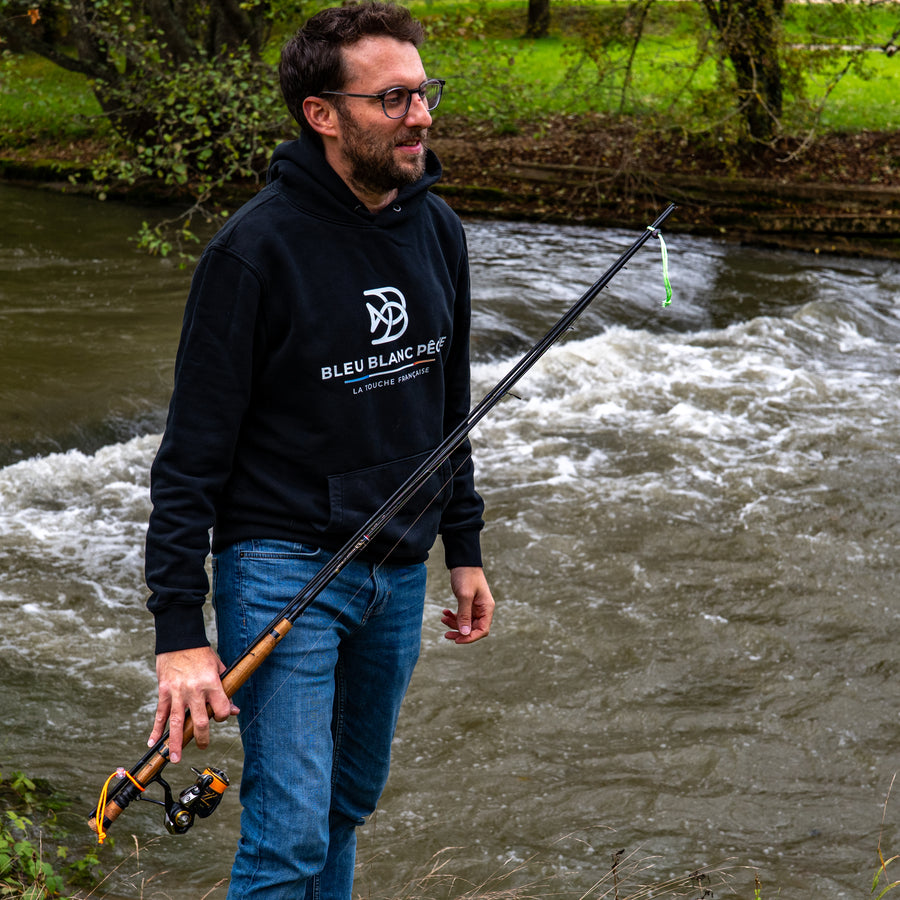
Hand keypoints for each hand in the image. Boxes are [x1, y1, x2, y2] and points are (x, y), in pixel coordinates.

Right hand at [149, 646, 237, 762]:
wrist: (179, 639)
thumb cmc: (201, 653)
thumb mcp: (219, 668)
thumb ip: (226, 690)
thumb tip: (233, 710)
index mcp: (211, 683)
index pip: (220, 710)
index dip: (222, 716)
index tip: (219, 717)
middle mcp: (195, 690)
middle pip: (199, 721)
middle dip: (201, 738)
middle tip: (202, 746)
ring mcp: (177, 692)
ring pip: (177, 723)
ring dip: (176, 743)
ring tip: (174, 758)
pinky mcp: (164, 691)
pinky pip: (160, 714)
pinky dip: (156, 729)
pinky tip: (153, 742)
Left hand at [442, 566, 493, 643]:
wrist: (462, 561)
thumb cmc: (466, 576)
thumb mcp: (464, 596)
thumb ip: (464, 615)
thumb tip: (464, 633)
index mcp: (486, 608)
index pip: (482, 630)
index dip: (470, 637)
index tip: (457, 640)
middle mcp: (483, 609)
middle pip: (473, 628)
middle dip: (460, 632)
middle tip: (446, 634)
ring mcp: (476, 607)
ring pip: (466, 623)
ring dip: (454, 623)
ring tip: (443, 619)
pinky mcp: (468, 603)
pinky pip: (462, 615)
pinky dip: (453, 616)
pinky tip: (445, 612)